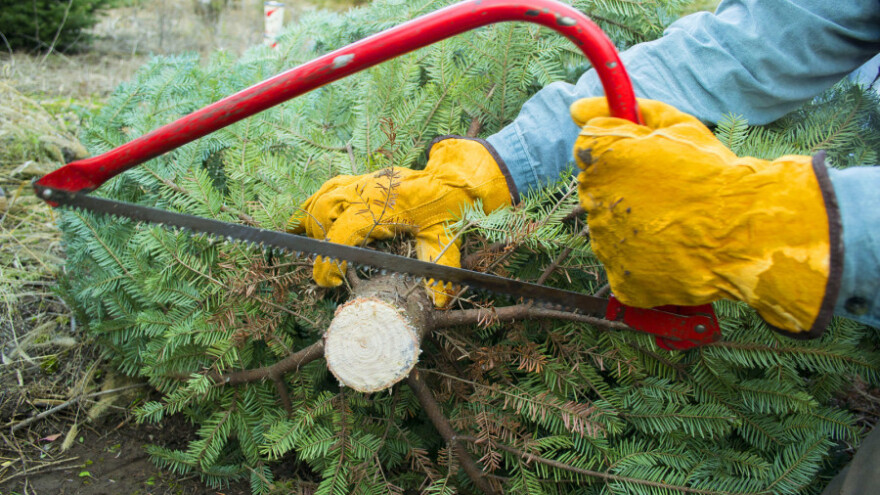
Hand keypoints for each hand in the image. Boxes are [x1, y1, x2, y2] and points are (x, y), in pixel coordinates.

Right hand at [288, 137, 513, 306]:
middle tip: (329, 268)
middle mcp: (368, 192)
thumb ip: (436, 271)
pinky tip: (310, 220)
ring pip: (322, 198)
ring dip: (313, 222)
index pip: (343, 234)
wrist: (452, 180)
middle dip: (320, 243)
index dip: (330, 260)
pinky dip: (316, 203)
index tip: (329, 281)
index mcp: (383, 209)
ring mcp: (363, 182)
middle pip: (324, 214)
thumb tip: (437, 302)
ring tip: (315, 246)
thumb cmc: (446, 211)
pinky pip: (329, 187)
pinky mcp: (362, 179)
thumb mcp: (442, 241)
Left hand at [571, 97, 839, 335]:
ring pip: (611, 232)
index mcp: (601, 160)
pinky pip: (626, 268)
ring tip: (677, 224)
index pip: (588, 150)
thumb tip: (574, 108)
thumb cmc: (713, 171)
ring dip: (634, 227)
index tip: (646, 159)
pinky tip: (674, 251)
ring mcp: (606, 246)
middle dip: (624, 189)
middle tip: (669, 194)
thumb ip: (621, 113)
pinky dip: (645, 263)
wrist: (747, 228)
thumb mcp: (674, 124)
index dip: (618, 152)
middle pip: (598, 192)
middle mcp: (594, 203)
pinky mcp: (623, 281)